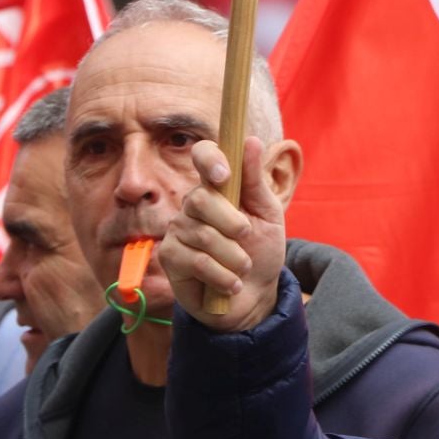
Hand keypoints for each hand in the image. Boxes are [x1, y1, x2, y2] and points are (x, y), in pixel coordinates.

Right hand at [157, 137, 285, 331]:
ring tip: (242, 268)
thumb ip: (256, 181)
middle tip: (247, 236)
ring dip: (234, 257)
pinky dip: (222, 276)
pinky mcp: (170, 258)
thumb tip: (250, 141)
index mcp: (217, 187)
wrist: (254, 297)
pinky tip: (231, 284)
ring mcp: (178, 230)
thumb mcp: (268, 215)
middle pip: (201, 198)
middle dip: (232, 222)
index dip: (210, 159)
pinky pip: (196, 262)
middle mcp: (193, 204)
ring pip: (203, 235)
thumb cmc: (260, 251)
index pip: (203, 155)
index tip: (224, 174)